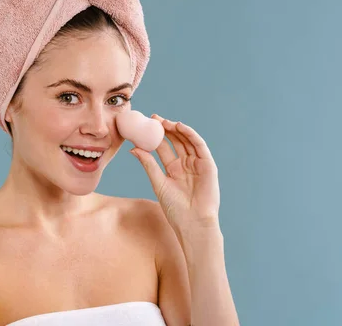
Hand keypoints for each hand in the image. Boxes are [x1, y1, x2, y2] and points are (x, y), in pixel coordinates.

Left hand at [130, 115, 220, 233]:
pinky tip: (180, 127)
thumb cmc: (175, 208)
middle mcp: (185, 164)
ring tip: (164, 121)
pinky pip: (199, 146)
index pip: (164, 147)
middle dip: (165, 129)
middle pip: (175, 141)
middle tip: (153, 118)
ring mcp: (197, 164)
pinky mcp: (208, 165)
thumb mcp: (158, 183)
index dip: (155, 136)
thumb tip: (133, 149)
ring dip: (177, 129)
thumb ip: (149, 164)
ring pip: (186, 141)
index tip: (144, 125)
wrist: (192, 222)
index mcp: (173, 169)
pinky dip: (191, 135)